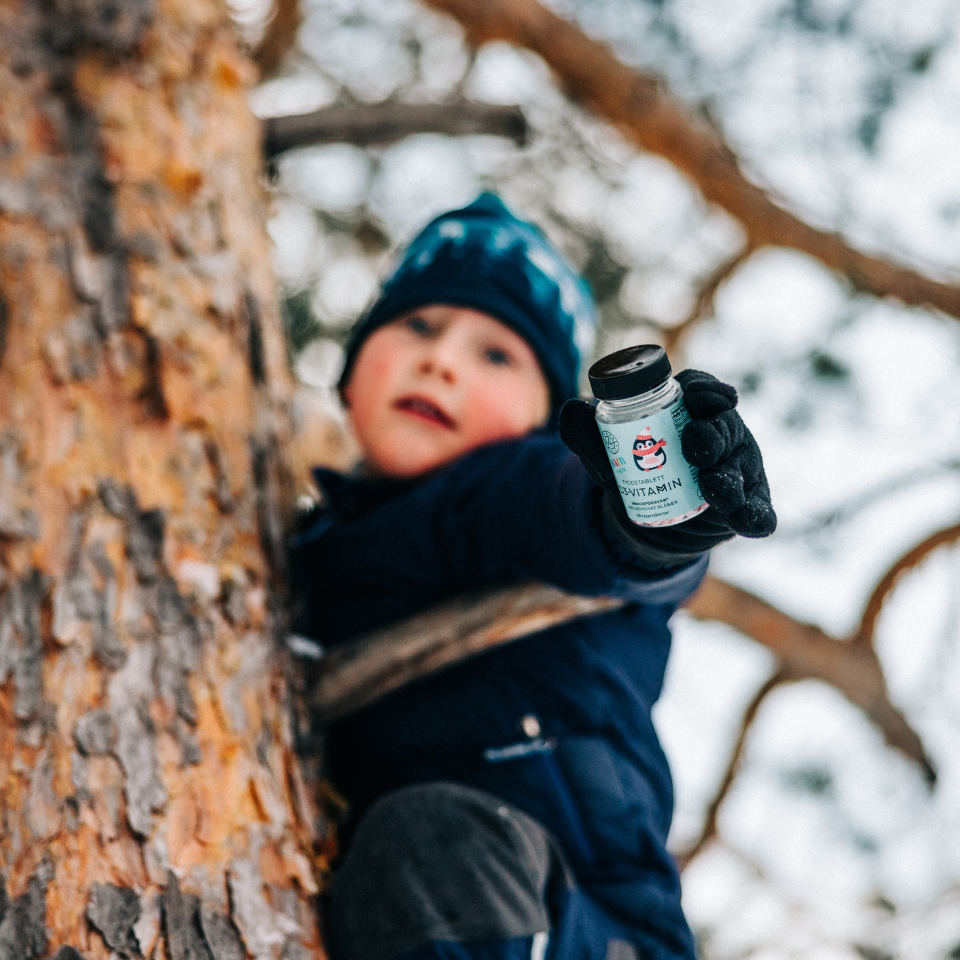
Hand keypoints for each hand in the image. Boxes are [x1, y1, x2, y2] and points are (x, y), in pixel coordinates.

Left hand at [559, 371, 774, 565]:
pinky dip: (757, 516)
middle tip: (696, 445)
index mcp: (691, 411)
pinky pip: (758, 511)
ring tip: (712, 486)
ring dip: (728, 476)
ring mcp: (738, 470)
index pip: (702, 391)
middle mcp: (722, 435)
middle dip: (713, 434)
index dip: (704, 389)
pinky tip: (750, 522)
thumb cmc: (632, 470)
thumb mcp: (605, 453)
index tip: (696, 394)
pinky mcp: (746, 505)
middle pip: (724, 427)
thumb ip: (587, 431)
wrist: (648, 517)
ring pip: (740, 469)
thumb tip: (574, 409)